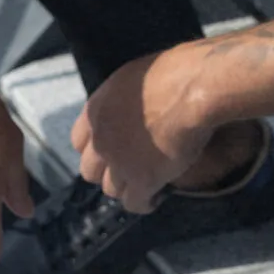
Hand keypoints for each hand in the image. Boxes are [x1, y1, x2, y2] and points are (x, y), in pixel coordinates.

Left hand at [70, 45, 214, 214]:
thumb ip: (125, 100)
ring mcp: (119, 162)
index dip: (97, 147)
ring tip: (148, 180)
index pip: (79, 142)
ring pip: (111, 189)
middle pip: (90, 170)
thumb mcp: (137, 78)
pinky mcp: (142, 180)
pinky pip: (134, 204)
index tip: (114, 147)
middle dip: (108, 170)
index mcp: (96, 109)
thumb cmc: (176, 70)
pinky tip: (158, 196)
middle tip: (132, 165)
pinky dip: (145, 202)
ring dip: (128, 186)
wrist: (195, 89)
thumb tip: (133, 108)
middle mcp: (101, 138)